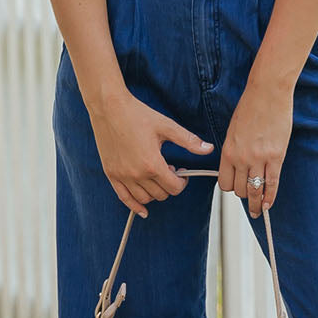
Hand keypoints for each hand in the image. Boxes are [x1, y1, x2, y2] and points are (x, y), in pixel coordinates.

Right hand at [90, 89, 214, 218]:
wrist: (109, 107)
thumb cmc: (137, 114)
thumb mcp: (167, 126)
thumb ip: (189, 141)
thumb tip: (209, 149)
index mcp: (152, 164)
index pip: (174, 187)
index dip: (182, 182)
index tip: (181, 172)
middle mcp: (136, 174)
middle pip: (161, 194)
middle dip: (169, 185)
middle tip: (169, 169)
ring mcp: (122, 176)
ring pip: (145, 198)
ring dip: (155, 192)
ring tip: (155, 175)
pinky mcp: (111, 174)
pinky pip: (124, 198)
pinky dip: (135, 206)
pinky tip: (143, 210)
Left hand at [218, 79, 293, 214]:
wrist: (267, 92)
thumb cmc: (251, 107)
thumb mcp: (233, 129)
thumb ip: (234, 149)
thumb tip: (238, 166)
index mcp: (228, 151)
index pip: (225, 182)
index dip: (231, 188)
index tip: (236, 188)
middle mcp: (241, 158)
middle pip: (240, 189)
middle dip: (244, 195)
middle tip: (250, 198)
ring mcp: (259, 158)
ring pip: (255, 190)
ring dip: (256, 204)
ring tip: (258, 210)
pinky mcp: (276, 156)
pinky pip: (272, 183)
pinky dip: (270, 197)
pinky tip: (269, 204)